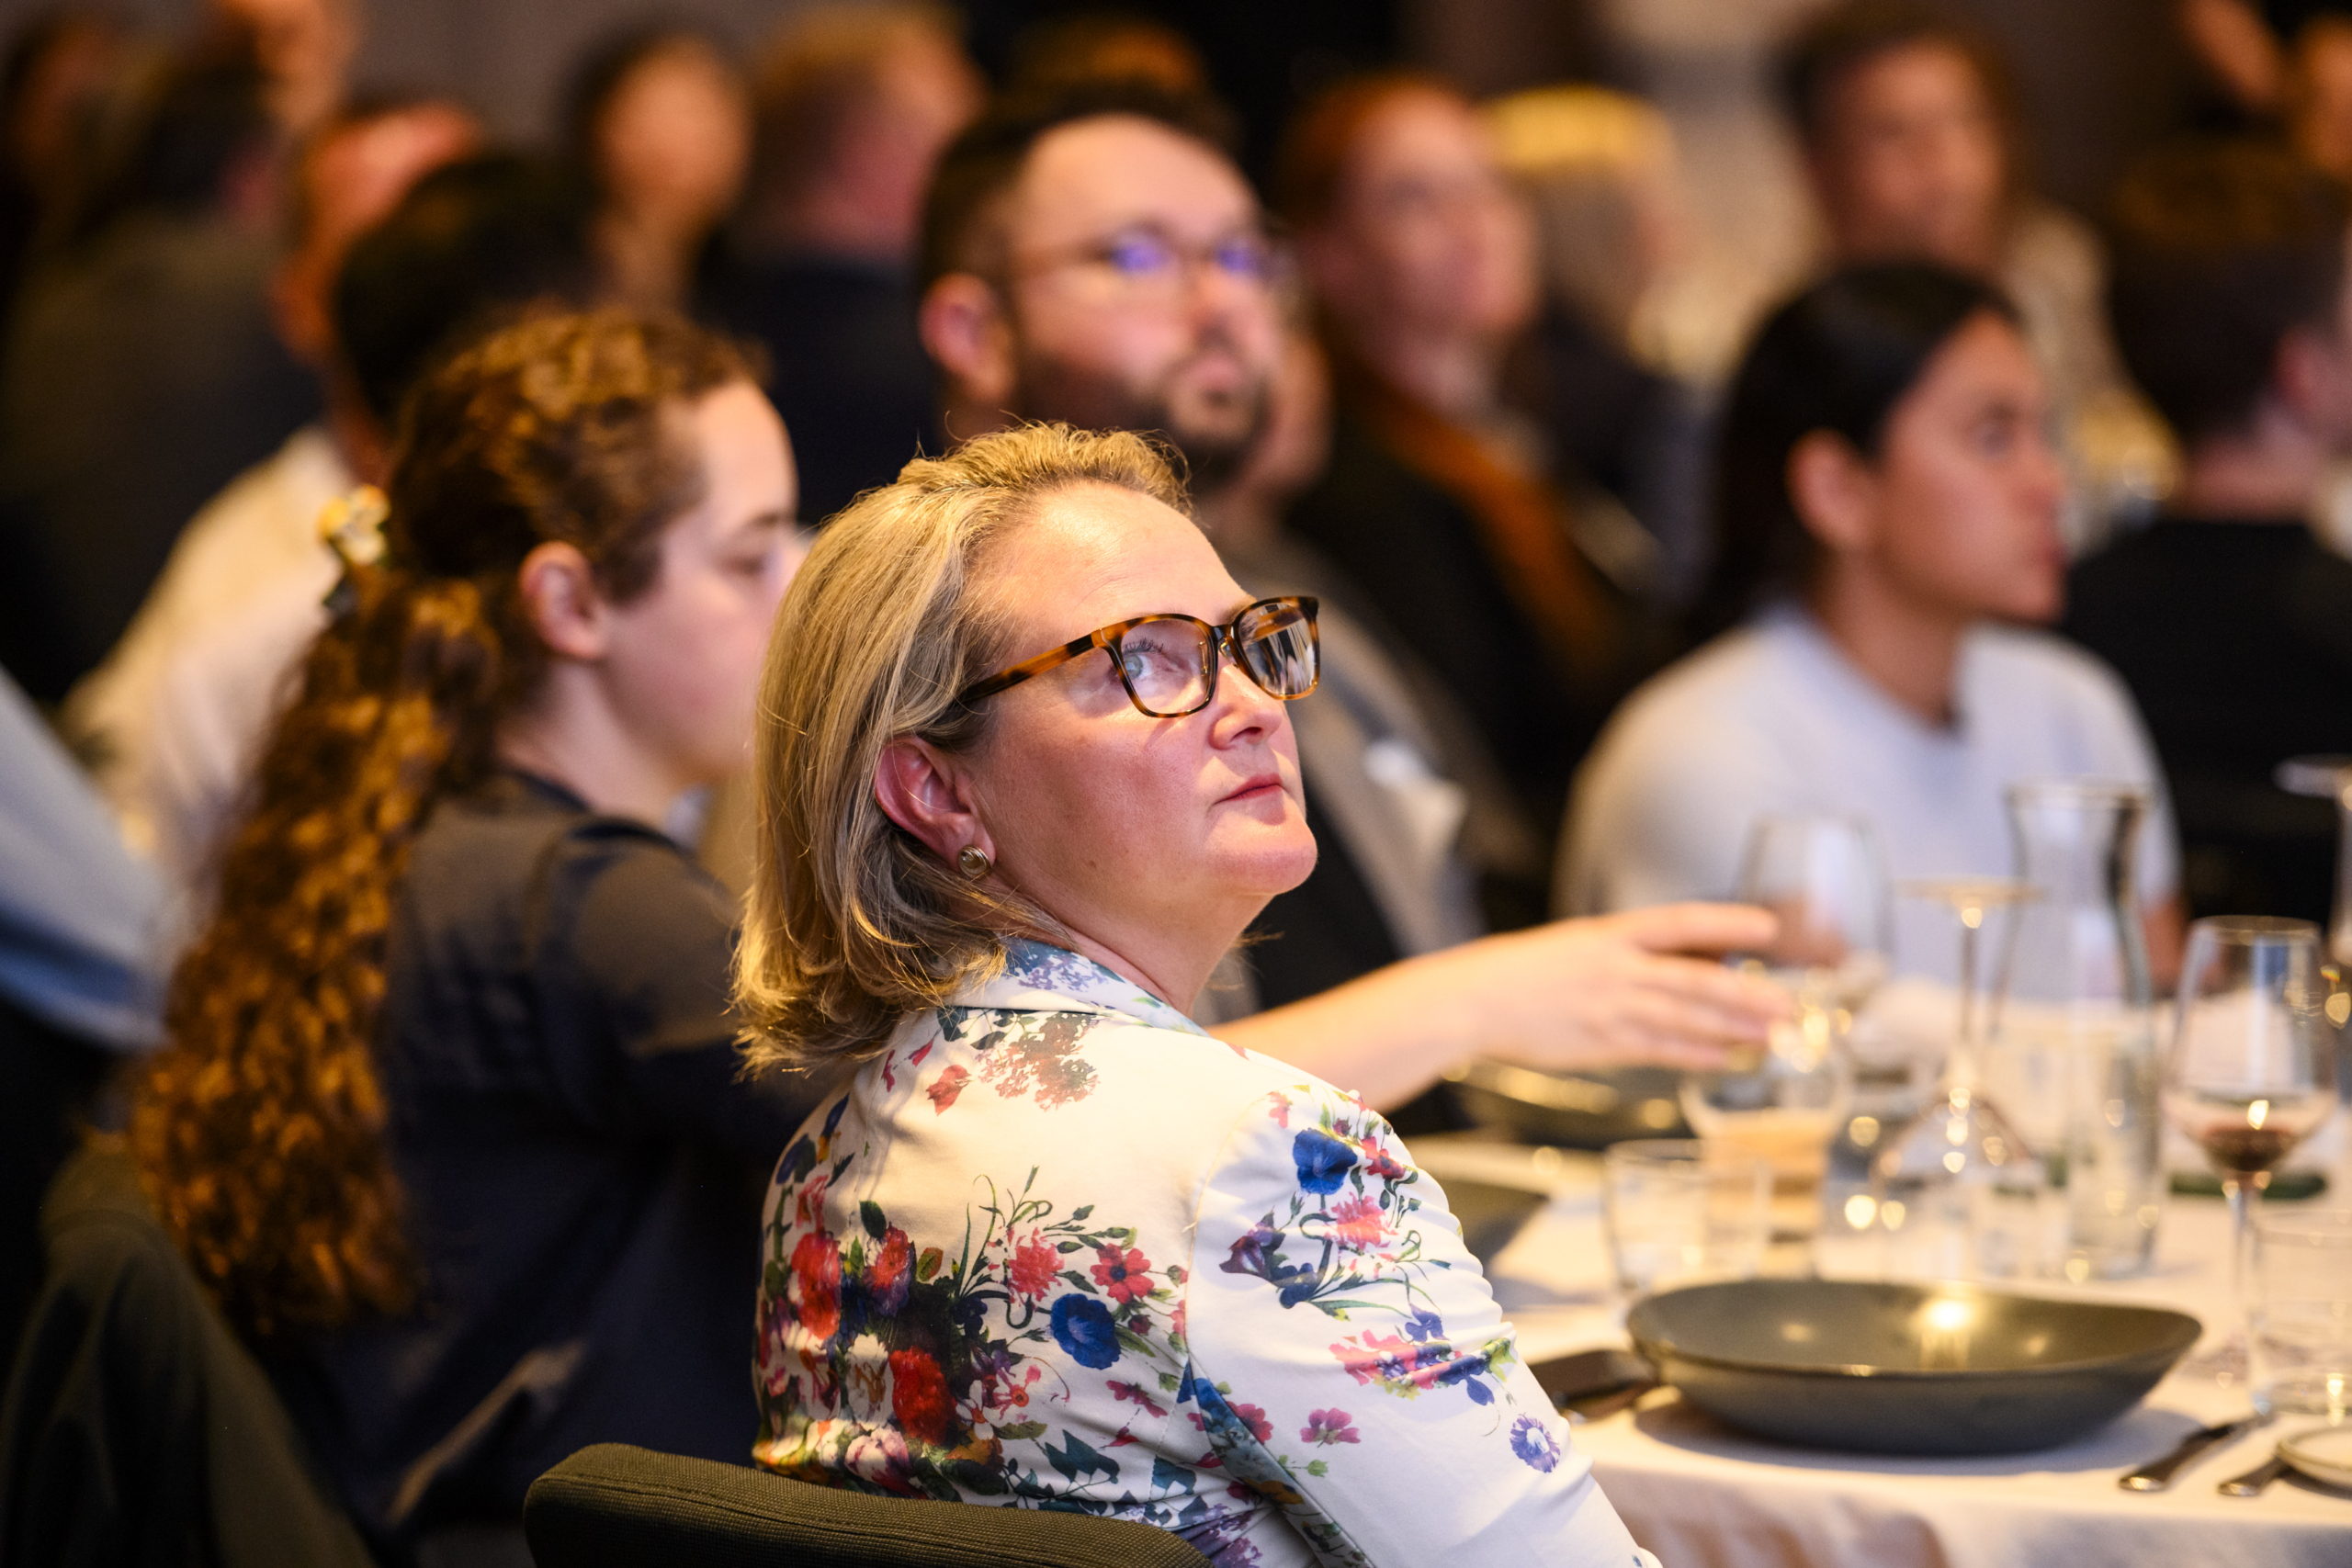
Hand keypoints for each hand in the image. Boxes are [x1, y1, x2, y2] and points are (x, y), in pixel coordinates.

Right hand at [1425, 903, 1790, 1073]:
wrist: (1474, 999)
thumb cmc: (1522, 972)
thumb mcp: (1578, 945)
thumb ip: (1629, 954)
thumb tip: (1684, 957)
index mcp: (1609, 934)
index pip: (1681, 923)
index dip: (1727, 922)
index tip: (1767, 926)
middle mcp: (1616, 968)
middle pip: (1694, 980)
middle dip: (1745, 995)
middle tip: (1788, 1004)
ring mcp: (1609, 1008)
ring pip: (1683, 1018)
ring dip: (1731, 1028)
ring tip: (1771, 1035)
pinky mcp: (1600, 1043)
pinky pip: (1658, 1050)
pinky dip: (1694, 1055)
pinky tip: (1722, 1058)